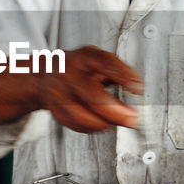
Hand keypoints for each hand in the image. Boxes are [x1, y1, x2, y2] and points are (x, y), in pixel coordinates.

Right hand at [0, 45, 143, 132]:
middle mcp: (69, 72)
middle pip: (94, 97)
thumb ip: (118, 75)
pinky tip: (97, 122)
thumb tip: (137, 91)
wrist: (45, 73)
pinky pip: (74, 124)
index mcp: (85, 57)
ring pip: (82, 116)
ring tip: (113, 121)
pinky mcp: (52, 108)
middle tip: (132, 119)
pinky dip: (89, 127)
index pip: (106, 63)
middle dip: (116, 113)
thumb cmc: (79, 68)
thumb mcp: (99, 62)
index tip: (138, 88)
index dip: (124, 76)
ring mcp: (58, 91)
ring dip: (103, 123)